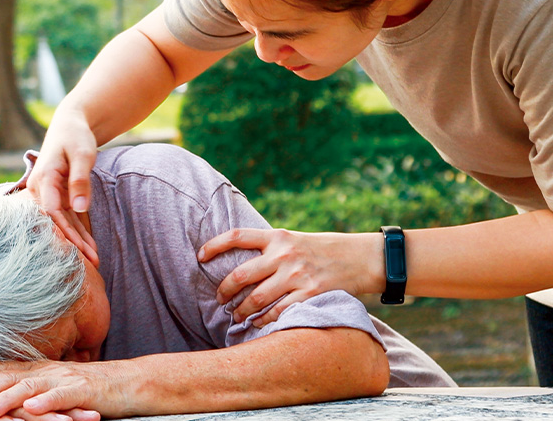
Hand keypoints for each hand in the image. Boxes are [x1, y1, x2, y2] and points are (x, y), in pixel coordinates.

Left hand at [0, 361, 132, 419]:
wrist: (132, 383)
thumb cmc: (95, 389)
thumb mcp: (61, 385)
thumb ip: (39, 387)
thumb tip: (16, 396)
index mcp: (44, 369)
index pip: (8, 369)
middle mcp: (51, 370)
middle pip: (12, 377)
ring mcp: (67, 379)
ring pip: (31, 387)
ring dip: (6, 398)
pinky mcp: (84, 392)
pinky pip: (62, 396)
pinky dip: (46, 402)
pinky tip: (31, 410)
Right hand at [27, 110, 98, 266]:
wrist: (70, 125)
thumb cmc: (76, 136)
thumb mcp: (83, 154)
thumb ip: (80, 180)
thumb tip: (79, 208)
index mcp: (44, 178)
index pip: (52, 212)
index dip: (66, 232)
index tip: (81, 249)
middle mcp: (41, 189)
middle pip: (57, 221)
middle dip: (74, 243)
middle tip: (93, 263)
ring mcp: (48, 193)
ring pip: (63, 222)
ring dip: (78, 240)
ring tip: (95, 260)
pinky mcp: (57, 195)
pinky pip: (68, 216)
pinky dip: (79, 230)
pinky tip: (89, 247)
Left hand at [200, 229, 380, 326]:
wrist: (359, 257)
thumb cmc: (320, 249)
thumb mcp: (293, 240)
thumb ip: (269, 248)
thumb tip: (237, 263)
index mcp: (277, 236)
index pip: (237, 236)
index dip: (214, 245)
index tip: (199, 256)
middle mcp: (284, 254)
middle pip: (241, 275)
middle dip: (224, 291)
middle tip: (220, 300)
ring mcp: (296, 274)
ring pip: (256, 298)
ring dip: (241, 311)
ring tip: (236, 317)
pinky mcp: (309, 293)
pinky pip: (277, 311)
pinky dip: (263, 320)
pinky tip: (258, 323)